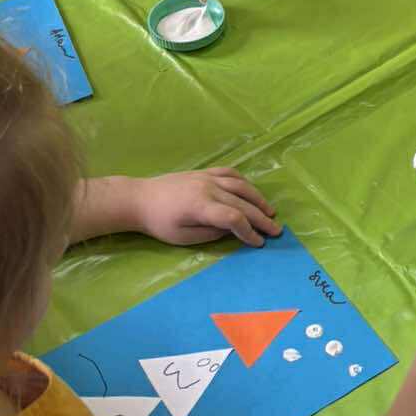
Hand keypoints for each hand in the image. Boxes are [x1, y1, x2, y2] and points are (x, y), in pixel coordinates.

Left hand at [131, 170, 280, 247]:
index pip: (234, 218)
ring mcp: (207, 177)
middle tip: (276, 230)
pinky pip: (230, 173)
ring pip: (241, 185)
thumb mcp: (182, 237)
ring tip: (269, 211)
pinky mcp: (203, 172)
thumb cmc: (158, 223)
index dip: (249, 231)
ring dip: (258, 199)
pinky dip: (244, 182)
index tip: (258, 243)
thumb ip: (210, 234)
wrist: (139, 198)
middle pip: (243, 203)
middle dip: (261, 218)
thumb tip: (231, 230)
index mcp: (201, 206)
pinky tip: (250, 192)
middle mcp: (208, 188)